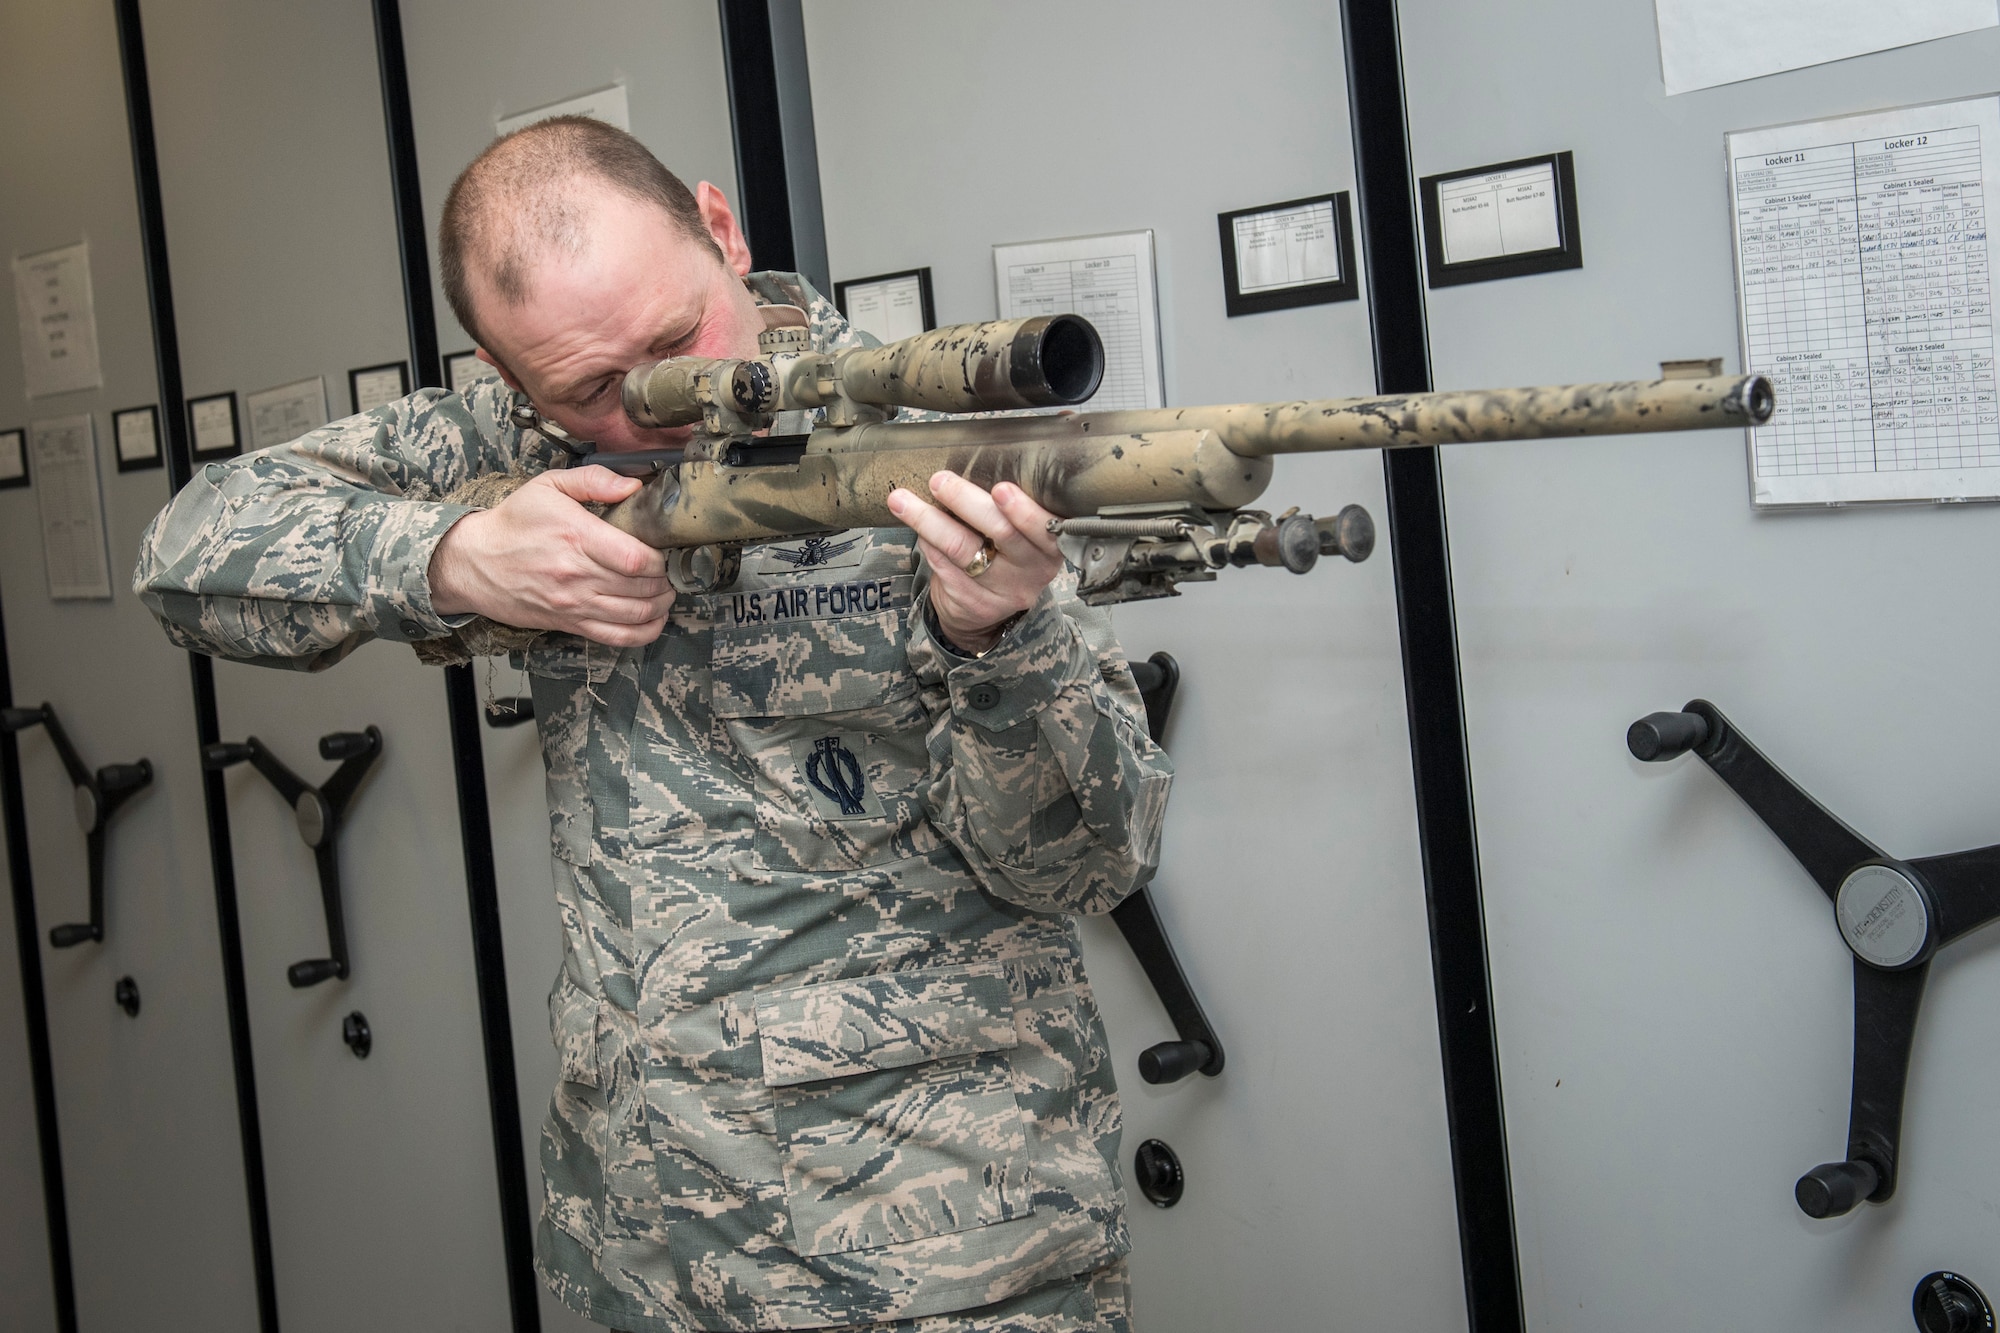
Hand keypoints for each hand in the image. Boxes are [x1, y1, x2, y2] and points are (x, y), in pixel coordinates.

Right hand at [429, 465, 674, 645]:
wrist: (474, 562)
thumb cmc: (513, 523)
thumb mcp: (548, 486)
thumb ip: (594, 481)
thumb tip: (634, 485)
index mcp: (576, 537)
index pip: (635, 559)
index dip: (660, 559)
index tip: (663, 550)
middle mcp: (577, 576)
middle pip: (641, 588)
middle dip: (665, 581)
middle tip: (670, 571)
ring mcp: (574, 604)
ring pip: (635, 615)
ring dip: (661, 605)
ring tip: (666, 591)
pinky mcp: (570, 623)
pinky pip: (617, 637)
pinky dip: (645, 632)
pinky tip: (655, 619)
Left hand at [887, 471, 1061, 653]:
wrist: (987, 608)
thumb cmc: (1003, 551)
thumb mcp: (1021, 531)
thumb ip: (1006, 506)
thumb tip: (968, 461)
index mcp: (1050, 543)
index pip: (1043, 527)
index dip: (1023, 510)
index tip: (1001, 488)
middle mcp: (1034, 570)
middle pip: (1002, 533)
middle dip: (966, 502)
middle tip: (939, 480)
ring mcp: (1005, 592)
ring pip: (963, 550)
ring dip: (929, 521)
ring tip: (903, 500)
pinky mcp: (976, 604)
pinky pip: (945, 567)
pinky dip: (928, 544)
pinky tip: (917, 529)